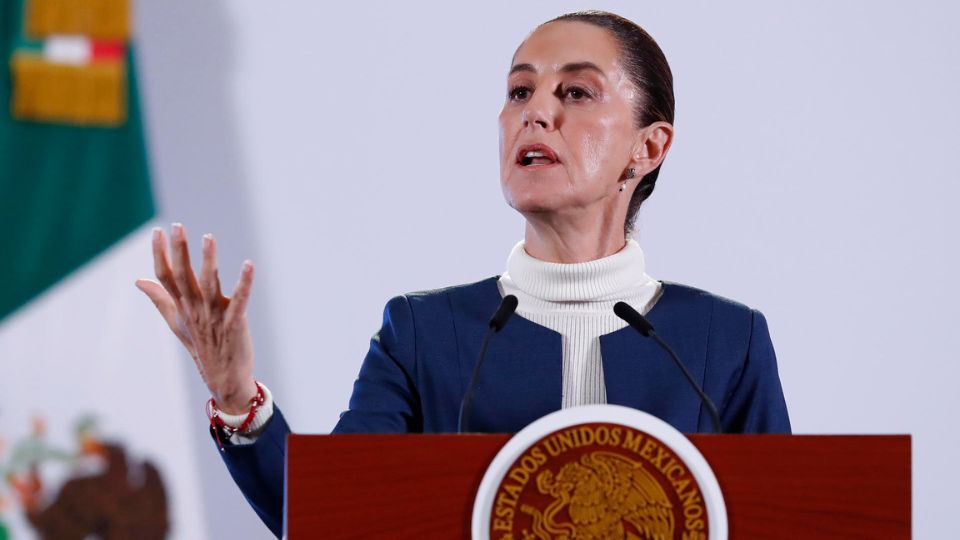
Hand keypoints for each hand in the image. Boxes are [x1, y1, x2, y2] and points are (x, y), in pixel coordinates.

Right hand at [136, 224, 256, 413]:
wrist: (223, 379)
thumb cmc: (201, 346)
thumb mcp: (177, 322)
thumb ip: (160, 299)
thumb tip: (139, 280)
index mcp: (182, 308)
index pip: (166, 277)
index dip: (160, 254)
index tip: (157, 231)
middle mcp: (195, 310)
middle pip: (183, 277)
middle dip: (179, 251)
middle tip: (176, 226)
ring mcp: (214, 317)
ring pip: (209, 285)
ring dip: (208, 261)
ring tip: (208, 237)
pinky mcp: (234, 323)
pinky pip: (240, 300)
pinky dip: (244, 283)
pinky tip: (249, 264)